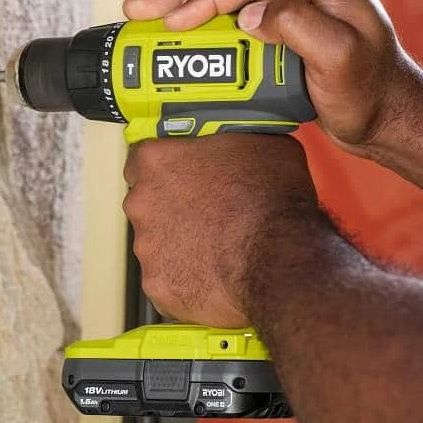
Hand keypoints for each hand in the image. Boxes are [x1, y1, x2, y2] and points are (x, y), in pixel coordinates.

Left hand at [122, 134, 319, 326]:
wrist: (280, 263)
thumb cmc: (272, 203)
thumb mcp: (260, 143)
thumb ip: (227, 140)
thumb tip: (234, 138)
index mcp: (159, 161)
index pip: (143, 157)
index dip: (166, 166)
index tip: (180, 173)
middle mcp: (142, 202)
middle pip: (146, 202)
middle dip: (171, 207)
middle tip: (207, 213)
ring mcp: (147, 246)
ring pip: (156, 242)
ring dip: (179, 243)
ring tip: (217, 246)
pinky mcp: (157, 283)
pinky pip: (167, 278)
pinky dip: (186, 278)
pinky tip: (214, 273)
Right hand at [123, 0, 422, 157]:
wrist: (387, 118)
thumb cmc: (373, 91)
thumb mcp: (341, 56)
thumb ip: (298, 26)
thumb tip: (249, 14)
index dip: (205, 0)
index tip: (174, 22)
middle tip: (139, 9)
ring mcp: (294, 0)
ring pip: (226, 0)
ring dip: (185, 10)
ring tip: (145, 17)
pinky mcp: (283, 25)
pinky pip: (234, 21)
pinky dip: (203, 28)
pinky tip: (175, 35)